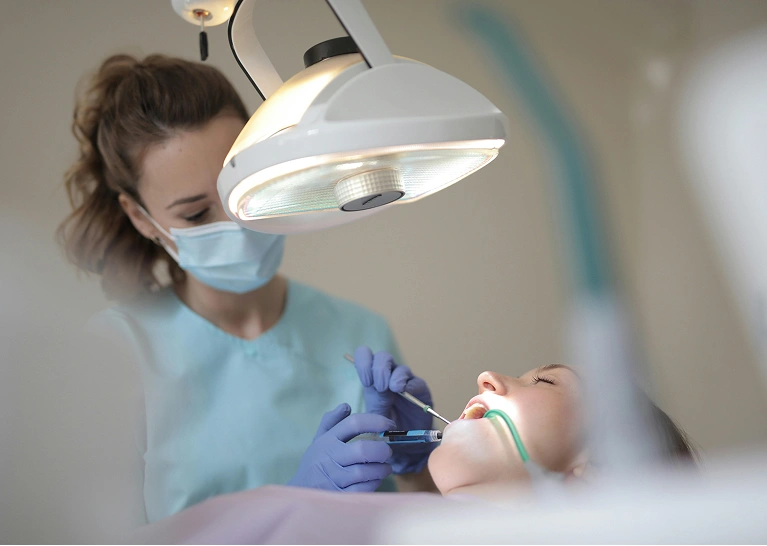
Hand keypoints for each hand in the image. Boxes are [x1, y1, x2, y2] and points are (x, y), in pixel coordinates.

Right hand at [288, 403, 394, 491]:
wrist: (300, 493)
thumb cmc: (315, 463)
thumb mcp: (318, 440)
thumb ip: (331, 421)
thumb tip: (346, 406)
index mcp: (327, 440)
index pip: (354, 423)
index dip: (376, 421)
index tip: (390, 425)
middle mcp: (330, 457)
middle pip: (362, 449)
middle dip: (381, 450)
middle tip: (388, 451)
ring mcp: (334, 478)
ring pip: (365, 471)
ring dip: (381, 469)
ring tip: (385, 467)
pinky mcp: (339, 496)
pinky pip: (363, 489)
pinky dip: (374, 483)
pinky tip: (375, 479)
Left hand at [353, 346, 435, 473]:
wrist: (406, 445)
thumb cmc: (385, 429)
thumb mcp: (372, 418)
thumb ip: (369, 404)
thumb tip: (362, 394)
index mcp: (372, 379)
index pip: (365, 356)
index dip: (364, 363)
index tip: (366, 381)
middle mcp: (389, 376)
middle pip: (383, 357)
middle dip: (380, 369)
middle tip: (380, 387)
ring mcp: (405, 383)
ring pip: (400, 368)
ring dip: (395, 376)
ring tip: (393, 389)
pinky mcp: (420, 391)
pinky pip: (416, 382)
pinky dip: (410, 385)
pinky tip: (405, 391)